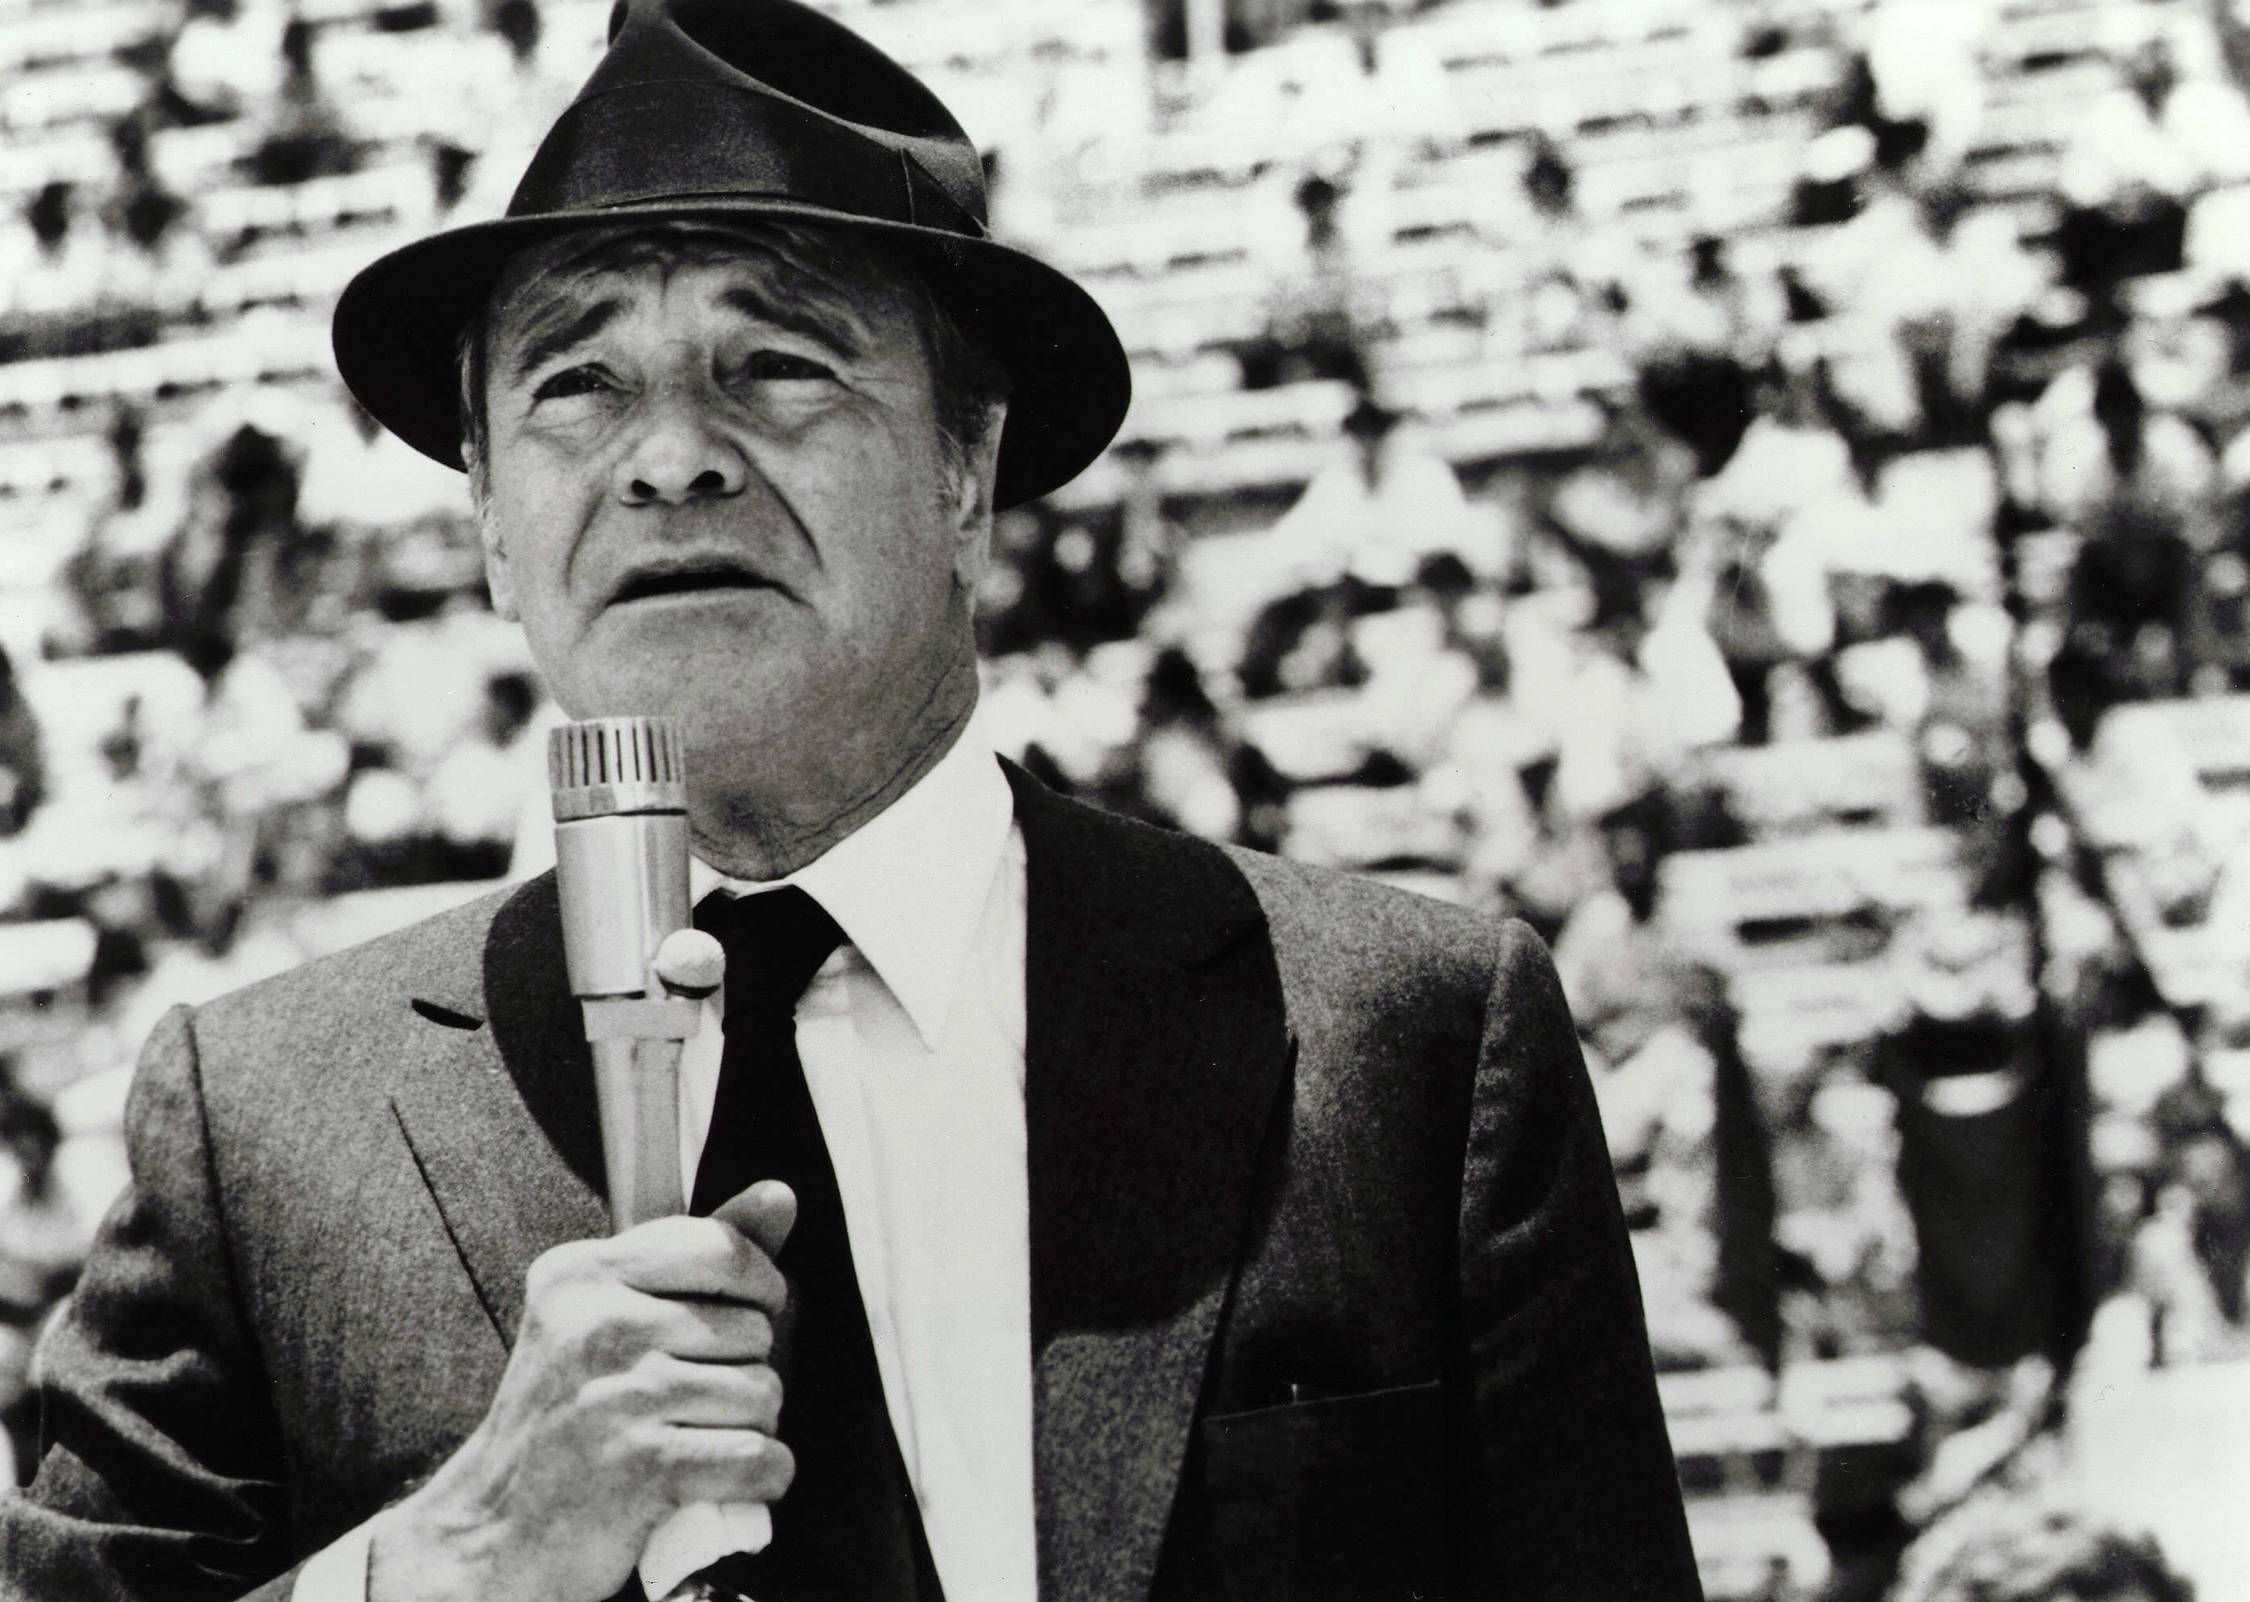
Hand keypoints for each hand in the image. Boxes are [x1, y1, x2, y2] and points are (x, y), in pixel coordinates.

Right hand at [368, 1182, 796, 1601]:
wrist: (494, 1530)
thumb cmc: (565, 1415)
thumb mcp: (605, 1314)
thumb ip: (697, 1252)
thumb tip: (781, 1195)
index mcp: (582, 1274)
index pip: (723, 1249)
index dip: (759, 1285)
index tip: (745, 1314)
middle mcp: (599, 1327)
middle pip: (754, 1329)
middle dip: (744, 1371)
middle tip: (689, 1402)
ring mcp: (621, 1397)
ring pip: (763, 1395)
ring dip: (749, 1428)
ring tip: (693, 1440)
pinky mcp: (644, 1469)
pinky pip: (759, 1458)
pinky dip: (758, 1478)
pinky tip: (718, 1483)